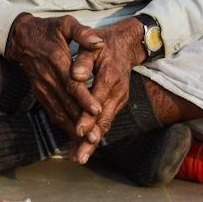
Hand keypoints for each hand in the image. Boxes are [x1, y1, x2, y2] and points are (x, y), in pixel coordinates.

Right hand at [5, 13, 103, 129]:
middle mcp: (48, 77)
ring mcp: (42, 87)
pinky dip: (63, 126)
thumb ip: (83, 33)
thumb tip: (99, 42)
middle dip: (81, 121)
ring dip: (73, 128)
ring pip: (59, 111)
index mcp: (57, 60)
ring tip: (87, 143)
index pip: (72, 83)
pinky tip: (75, 136)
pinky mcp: (39, 93)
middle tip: (96, 137)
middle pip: (67, 103)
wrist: (21, 37)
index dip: (84, 98)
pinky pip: (51, 112)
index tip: (97, 111)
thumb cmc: (48, 30)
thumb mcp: (65, 24)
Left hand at [66, 17, 147, 163]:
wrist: (127, 44)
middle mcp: (117, 93)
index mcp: (110, 77)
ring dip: (93, 143)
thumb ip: (84, 61)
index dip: (88, 118)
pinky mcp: (116, 103)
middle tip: (80, 157)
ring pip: (105, 125)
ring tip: (80, 158)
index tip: (78, 131)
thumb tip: (76, 75)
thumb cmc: (104, 44)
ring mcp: (118, 100)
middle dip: (91, 140)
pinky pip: (105, 122)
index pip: (98, 101)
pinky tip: (84, 147)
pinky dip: (95, 135)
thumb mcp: (93, 46)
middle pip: (103, 121)